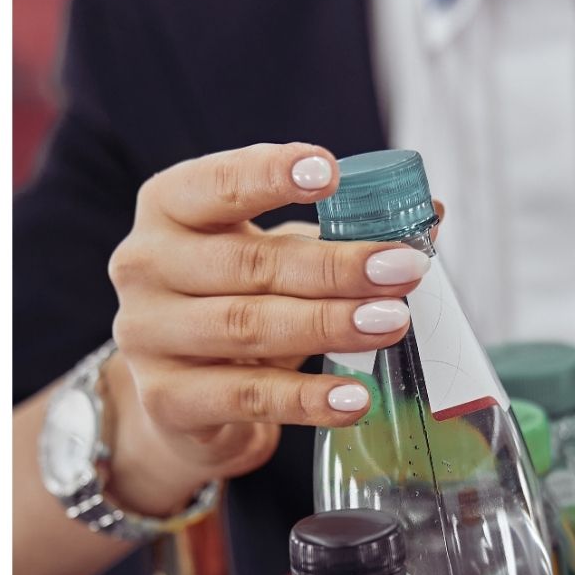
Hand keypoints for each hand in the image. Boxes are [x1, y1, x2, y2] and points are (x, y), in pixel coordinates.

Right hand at [100, 142, 433, 514]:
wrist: (186, 393)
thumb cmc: (238, 299)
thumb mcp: (278, 253)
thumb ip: (341, 230)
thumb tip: (430, 213)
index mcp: (169, 208)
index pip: (214, 183)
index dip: (269, 175)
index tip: (331, 173)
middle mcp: (145, 266)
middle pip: (245, 262)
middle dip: (332, 266)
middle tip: (402, 269)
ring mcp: (146, 336)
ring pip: (245, 326)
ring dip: (327, 324)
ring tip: (392, 323)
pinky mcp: (164, 400)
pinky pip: (244, 396)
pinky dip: (305, 397)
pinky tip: (355, 396)